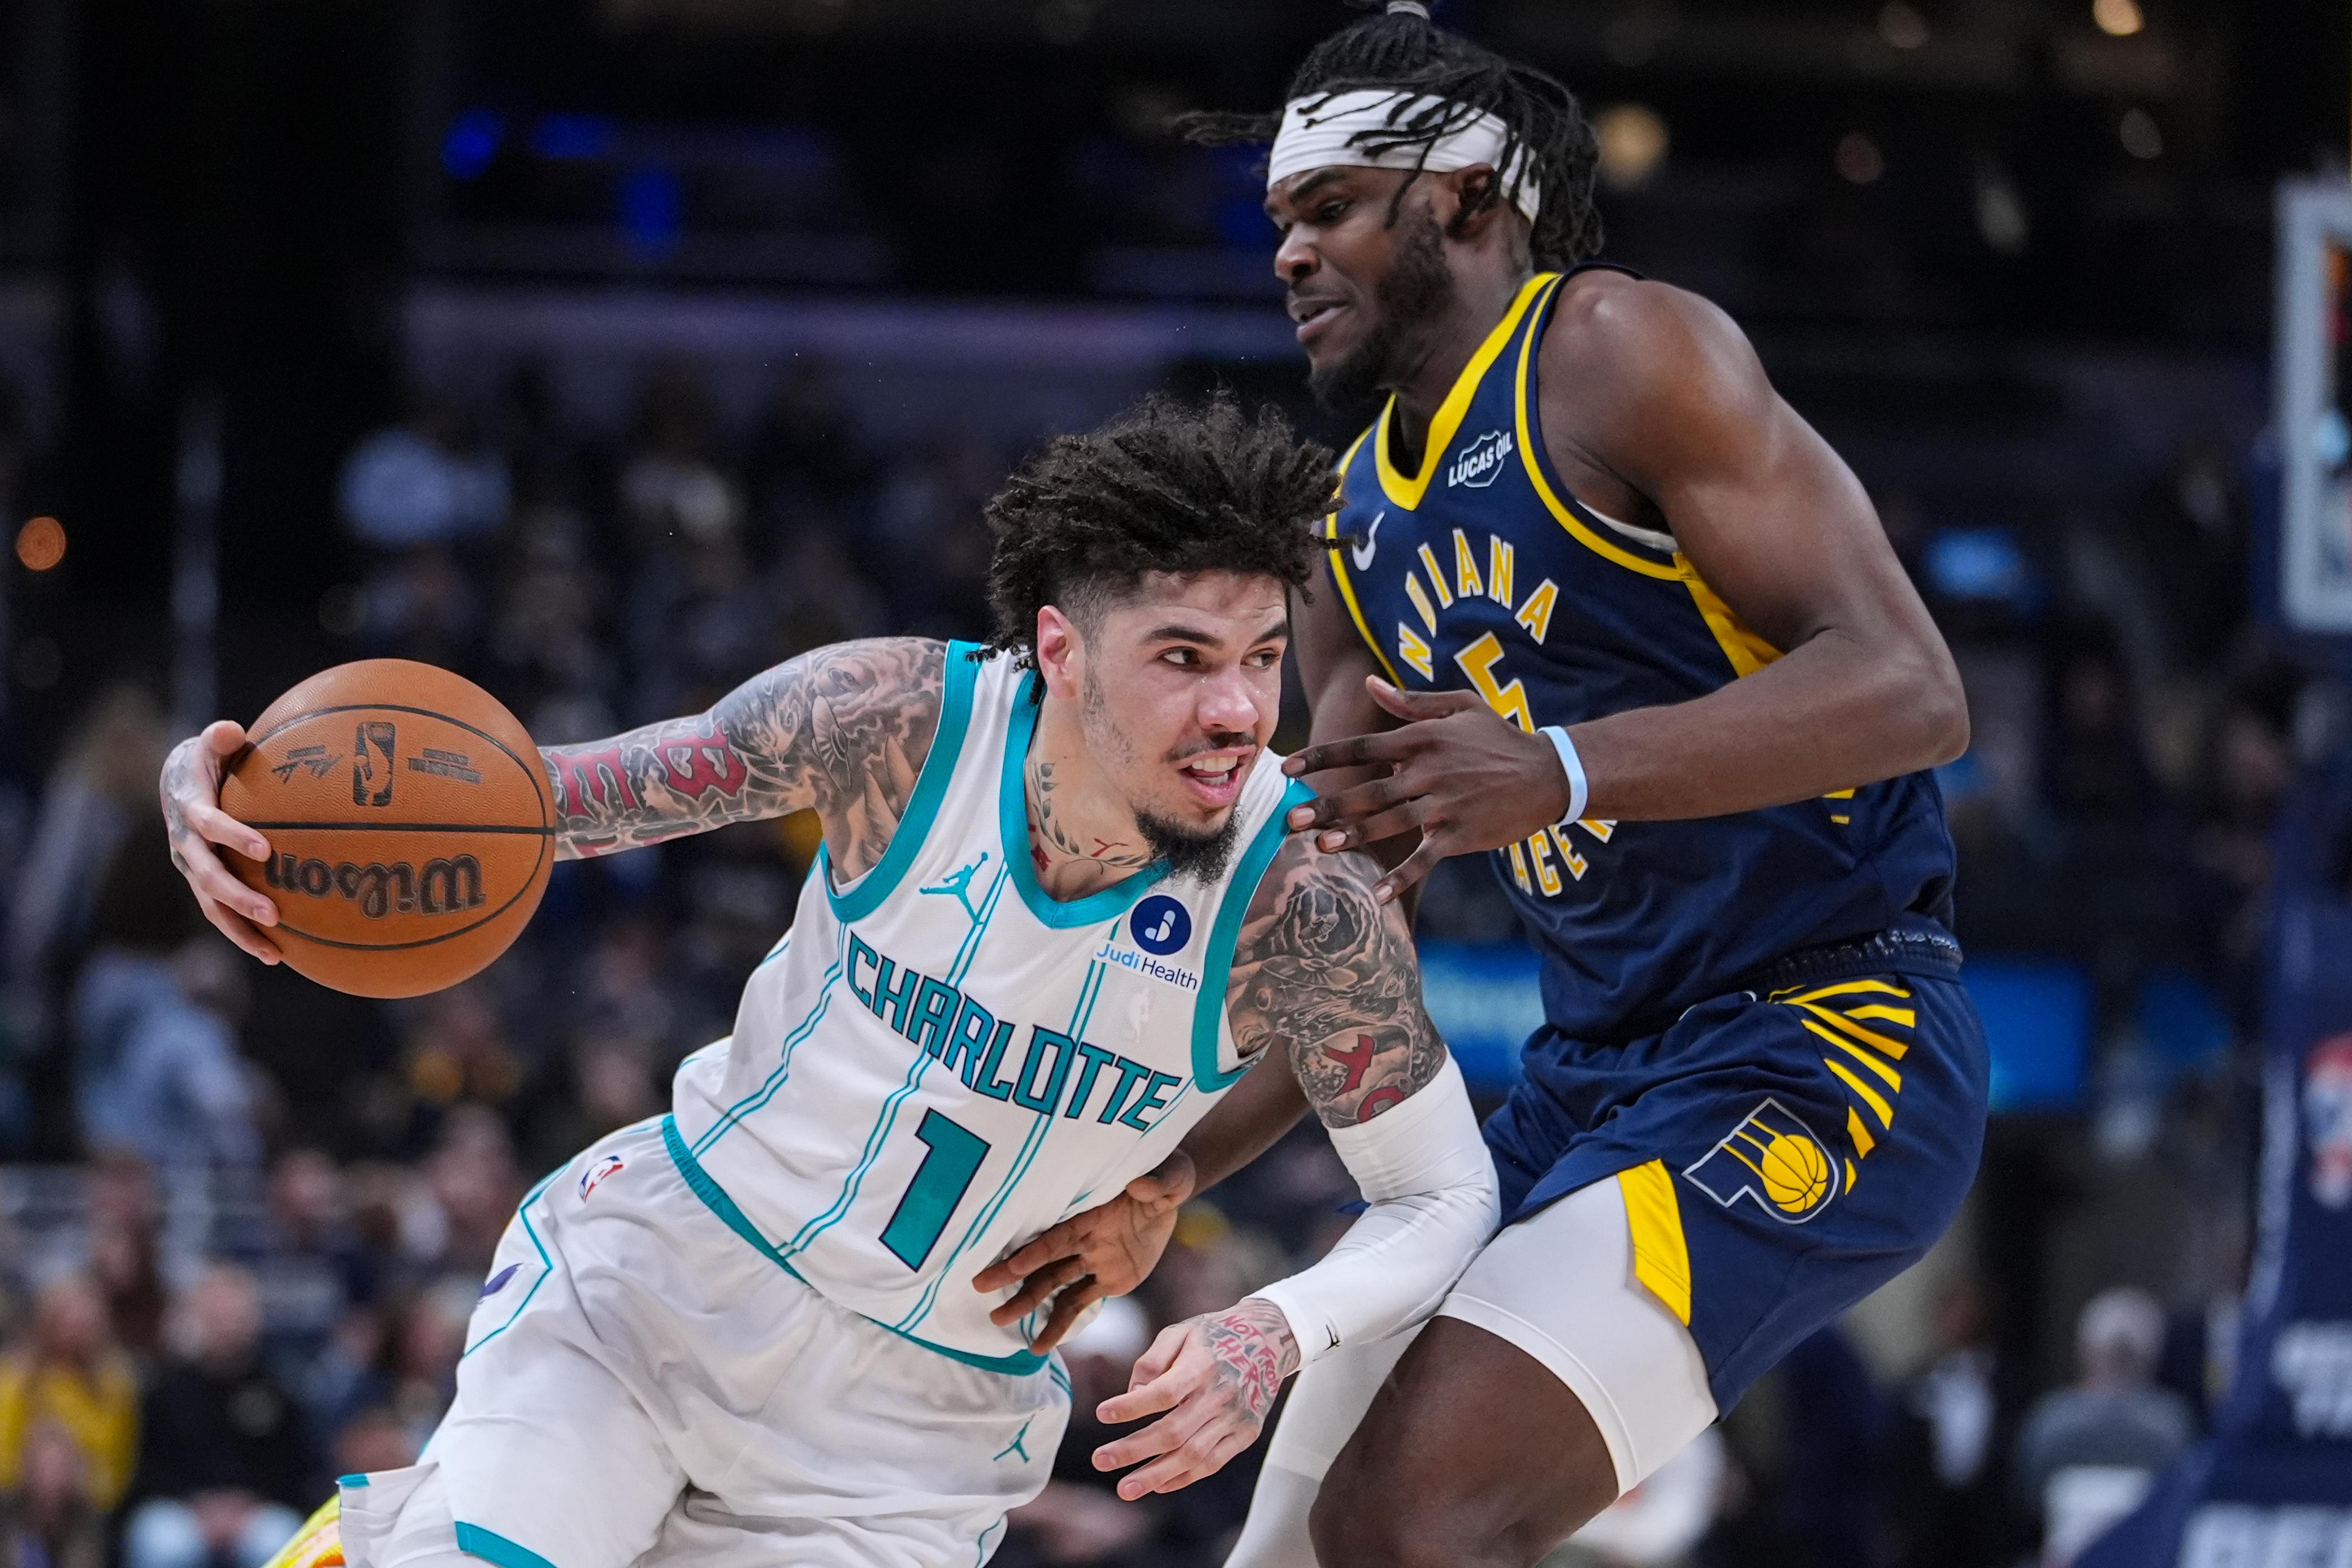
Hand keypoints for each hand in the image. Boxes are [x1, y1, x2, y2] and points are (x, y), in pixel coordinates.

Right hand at [161, 721, 281, 962]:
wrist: (177, 781)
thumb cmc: (207, 760)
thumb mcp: (210, 744)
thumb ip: (220, 738)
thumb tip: (231, 731)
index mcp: (191, 810)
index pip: (210, 825)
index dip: (234, 836)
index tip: (266, 850)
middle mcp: (186, 845)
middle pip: (209, 876)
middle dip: (239, 897)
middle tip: (274, 913)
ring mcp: (192, 869)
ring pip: (212, 906)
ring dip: (241, 931)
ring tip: (274, 954)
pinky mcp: (201, 884)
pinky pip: (220, 914)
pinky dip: (243, 935)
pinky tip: (276, 954)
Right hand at [973, 1152, 1194, 1352]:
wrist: (1169, 1190)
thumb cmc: (1166, 1173)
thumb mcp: (1170, 1175)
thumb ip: (1157, 1183)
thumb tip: (1142, 1184)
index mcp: (1093, 1214)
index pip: (1060, 1236)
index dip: (1038, 1250)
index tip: (1012, 1265)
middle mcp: (1085, 1239)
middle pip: (1043, 1261)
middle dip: (1011, 1274)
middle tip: (978, 1287)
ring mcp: (1092, 1260)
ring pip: (1052, 1286)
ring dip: (1027, 1303)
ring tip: (998, 1322)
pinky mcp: (1108, 1280)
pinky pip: (1079, 1303)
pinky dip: (1059, 1325)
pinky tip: (1038, 1346)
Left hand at [1091, 1298, 1297, 1498]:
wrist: (1269, 1340)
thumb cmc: (1214, 1336)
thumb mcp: (1181, 1332)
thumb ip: (1152, 1360)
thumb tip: (1132, 1394)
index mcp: (1203, 1363)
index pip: (1165, 1391)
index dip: (1132, 1406)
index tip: (1101, 1413)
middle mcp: (1221, 1393)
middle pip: (1174, 1430)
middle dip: (1134, 1449)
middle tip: (1100, 1460)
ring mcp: (1236, 1417)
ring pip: (1192, 1455)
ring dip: (1156, 1475)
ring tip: (1124, 1488)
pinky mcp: (1246, 1434)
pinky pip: (1213, 1463)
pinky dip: (1185, 1477)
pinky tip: (1158, 1485)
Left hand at [1281, 676, 1570, 901]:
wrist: (1548, 773)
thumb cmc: (1499, 736)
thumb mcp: (1460, 706)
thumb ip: (1410, 700)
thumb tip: (1368, 684)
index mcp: (1423, 738)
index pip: (1362, 748)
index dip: (1323, 758)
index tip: (1288, 770)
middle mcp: (1429, 771)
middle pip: (1369, 790)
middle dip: (1327, 805)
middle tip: (1291, 819)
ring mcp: (1445, 805)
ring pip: (1390, 823)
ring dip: (1354, 836)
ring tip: (1320, 846)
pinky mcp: (1462, 835)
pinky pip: (1426, 859)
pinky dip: (1402, 878)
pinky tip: (1377, 895)